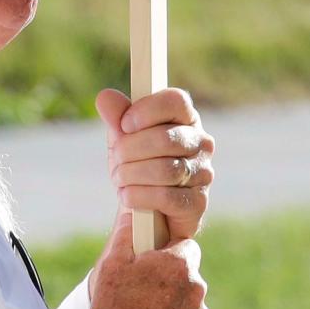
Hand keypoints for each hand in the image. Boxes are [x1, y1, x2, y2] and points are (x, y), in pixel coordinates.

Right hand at [71, 211, 209, 308]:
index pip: (185, 246)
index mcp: (179, 265)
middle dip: (170, 279)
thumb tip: (132, 211)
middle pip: (187, 274)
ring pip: (189, 301)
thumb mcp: (111, 266)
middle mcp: (196, 289)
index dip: (168, 252)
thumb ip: (125, 234)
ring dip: (174, 303)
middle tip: (143, 290)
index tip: (153, 261)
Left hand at [95, 86, 214, 245]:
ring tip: (120, 179)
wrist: (144, 211)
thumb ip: (116, 116)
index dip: (147, 110)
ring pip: (165, 169)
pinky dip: (138, 196)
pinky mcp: (198, 203)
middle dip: (129, 150)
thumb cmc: (137, 165)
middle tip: (116, 160)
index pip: (176, 100)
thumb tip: (105, 97)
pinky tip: (127, 196)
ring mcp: (203, 174)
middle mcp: (201, 143)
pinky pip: (166, 197)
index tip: (124, 125)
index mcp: (186, 118)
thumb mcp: (123, 138)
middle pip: (165, 138)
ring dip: (131, 175)